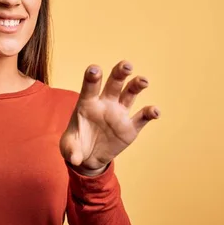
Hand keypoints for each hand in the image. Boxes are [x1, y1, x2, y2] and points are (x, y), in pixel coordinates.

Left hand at [60, 61, 159, 175]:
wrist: (89, 157)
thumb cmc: (76, 145)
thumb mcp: (69, 148)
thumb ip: (71, 150)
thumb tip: (74, 159)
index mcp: (87, 104)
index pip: (90, 87)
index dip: (92, 77)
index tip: (95, 69)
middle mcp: (105, 104)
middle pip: (114, 83)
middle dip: (120, 73)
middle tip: (126, 65)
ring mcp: (119, 113)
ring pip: (130, 94)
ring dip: (137, 85)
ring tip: (143, 81)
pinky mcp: (130, 127)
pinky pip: (142, 117)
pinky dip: (149, 113)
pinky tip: (154, 111)